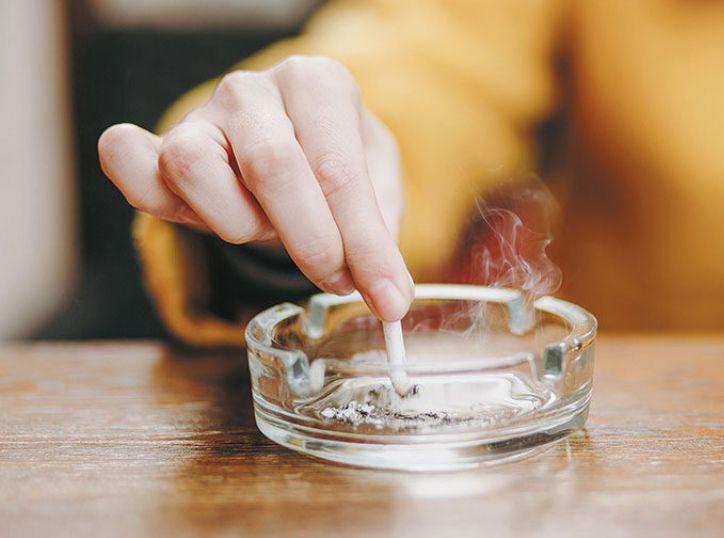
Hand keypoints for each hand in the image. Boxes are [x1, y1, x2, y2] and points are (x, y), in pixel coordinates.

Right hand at [98, 55, 411, 320]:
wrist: (292, 137)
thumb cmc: (334, 162)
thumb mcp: (378, 183)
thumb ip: (380, 230)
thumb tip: (388, 293)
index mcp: (318, 83)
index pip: (339, 171)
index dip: (365, 245)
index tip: (390, 298)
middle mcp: (254, 88)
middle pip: (271, 167)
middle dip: (312, 243)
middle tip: (339, 282)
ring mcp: (201, 114)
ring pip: (193, 168)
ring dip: (238, 224)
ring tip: (270, 231)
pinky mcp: (159, 144)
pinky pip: (126, 159)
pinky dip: (146, 191)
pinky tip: (195, 214)